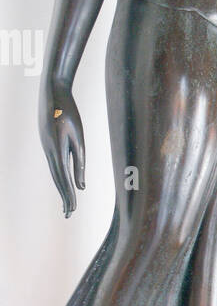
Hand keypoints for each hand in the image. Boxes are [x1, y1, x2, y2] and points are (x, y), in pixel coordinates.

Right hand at [39, 83, 84, 216]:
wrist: (52, 91)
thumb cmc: (68, 111)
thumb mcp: (78, 137)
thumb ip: (79, 161)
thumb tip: (81, 186)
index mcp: (56, 149)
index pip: (63, 179)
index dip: (68, 196)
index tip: (73, 210)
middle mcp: (48, 151)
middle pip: (57, 179)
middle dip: (64, 197)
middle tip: (69, 214)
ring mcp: (45, 146)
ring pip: (54, 172)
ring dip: (61, 188)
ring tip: (68, 203)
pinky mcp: (47, 142)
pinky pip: (53, 163)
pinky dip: (59, 175)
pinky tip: (64, 182)